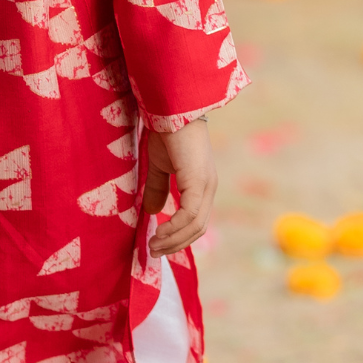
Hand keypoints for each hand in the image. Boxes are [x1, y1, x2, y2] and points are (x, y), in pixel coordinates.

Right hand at [142, 117, 215, 258]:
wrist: (171, 110)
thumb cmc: (166, 133)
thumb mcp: (158, 166)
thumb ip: (158, 189)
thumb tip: (153, 212)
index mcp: (202, 186)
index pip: (196, 221)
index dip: (178, 237)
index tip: (158, 244)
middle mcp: (209, 188)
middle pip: (197, 229)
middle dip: (175, 244)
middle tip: (153, 252)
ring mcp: (206, 186)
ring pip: (194, 226)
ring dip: (173, 240)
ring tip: (153, 246)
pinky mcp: (198, 182)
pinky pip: (188, 215)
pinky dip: (173, 228)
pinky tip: (158, 232)